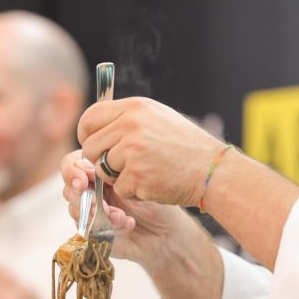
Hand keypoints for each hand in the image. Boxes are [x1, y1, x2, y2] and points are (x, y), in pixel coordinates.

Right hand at [61, 149, 203, 272]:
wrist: (167, 231)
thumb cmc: (154, 200)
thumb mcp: (137, 179)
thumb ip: (112, 171)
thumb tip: (91, 166)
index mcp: (96, 173)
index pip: (70, 165)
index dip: (72, 171)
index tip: (86, 179)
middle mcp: (89, 192)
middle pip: (69, 190)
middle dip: (84, 196)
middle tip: (100, 203)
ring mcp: (89, 215)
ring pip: (77, 211)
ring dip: (99, 213)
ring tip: (121, 216)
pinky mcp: (93, 235)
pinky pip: (89, 230)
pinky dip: (109, 227)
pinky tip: (128, 224)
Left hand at [77, 96, 225, 206]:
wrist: (212, 170)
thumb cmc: (187, 147)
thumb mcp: (158, 118)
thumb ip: (127, 118)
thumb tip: (96, 125)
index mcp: (134, 107)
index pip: (90, 117)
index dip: (86, 134)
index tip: (92, 145)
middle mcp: (130, 125)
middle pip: (91, 146)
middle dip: (99, 160)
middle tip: (120, 166)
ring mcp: (132, 150)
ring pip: (102, 169)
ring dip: (118, 177)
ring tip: (144, 172)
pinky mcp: (136, 175)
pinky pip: (118, 188)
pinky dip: (133, 191)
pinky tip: (153, 183)